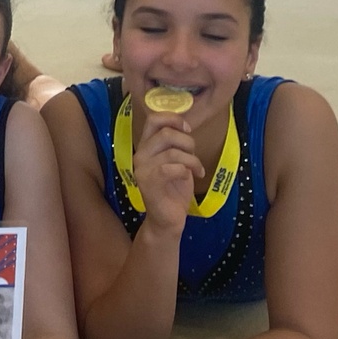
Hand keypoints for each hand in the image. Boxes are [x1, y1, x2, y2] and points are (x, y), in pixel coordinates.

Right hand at [131, 112, 204, 235]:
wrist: (167, 220)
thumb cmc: (173, 189)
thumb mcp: (176, 161)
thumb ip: (175, 144)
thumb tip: (185, 125)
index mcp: (145, 146)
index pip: (153, 119)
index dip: (173, 119)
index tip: (187, 130)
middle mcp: (140, 154)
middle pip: (166, 133)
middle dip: (188, 142)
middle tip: (194, 156)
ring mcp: (142, 169)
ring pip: (173, 152)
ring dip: (192, 160)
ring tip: (198, 170)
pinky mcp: (149, 183)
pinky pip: (173, 168)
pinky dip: (188, 171)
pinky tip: (194, 177)